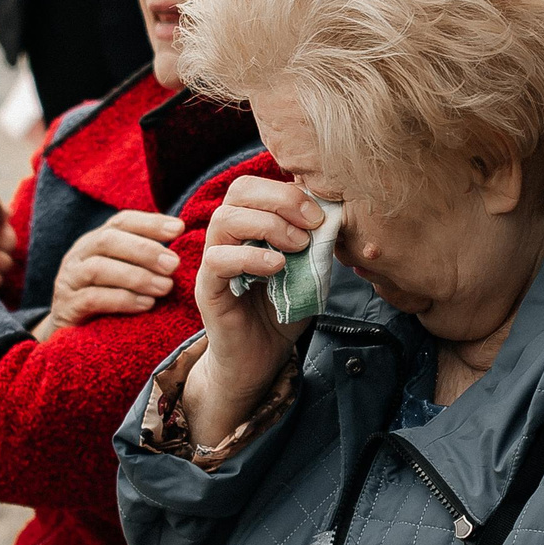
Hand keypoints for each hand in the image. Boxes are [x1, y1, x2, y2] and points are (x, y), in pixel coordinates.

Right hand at [39, 210, 184, 339]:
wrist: (70, 337)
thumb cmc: (108, 301)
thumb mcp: (124, 274)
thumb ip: (147, 259)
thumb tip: (189, 247)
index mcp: (96, 242)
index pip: (121, 221)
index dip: (150, 223)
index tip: (180, 228)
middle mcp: (79, 255)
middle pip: (108, 241)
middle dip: (145, 250)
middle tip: (174, 264)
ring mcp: (69, 281)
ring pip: (98, 269)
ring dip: (136, 276)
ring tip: (165, 287)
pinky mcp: (67, 308)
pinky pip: (92, 299)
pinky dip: (122, 300)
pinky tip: (146, 305)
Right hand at [182, 176, 325, 437]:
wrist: (261, 358)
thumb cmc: (283, 312)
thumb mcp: (308, 272)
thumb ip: (317, 246)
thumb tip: (335, 218)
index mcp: (249, 226)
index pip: (256, 186)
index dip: (289, 191)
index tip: (320, 215)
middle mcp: (227, 237)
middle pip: (239, 191)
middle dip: (281, 199)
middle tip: (311, 224)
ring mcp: (214, 261)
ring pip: (224, 219)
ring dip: (268, 225)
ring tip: (297, 246)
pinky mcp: (208, 288)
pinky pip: (218, 260)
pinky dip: (251, 257)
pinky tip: (278, 267)